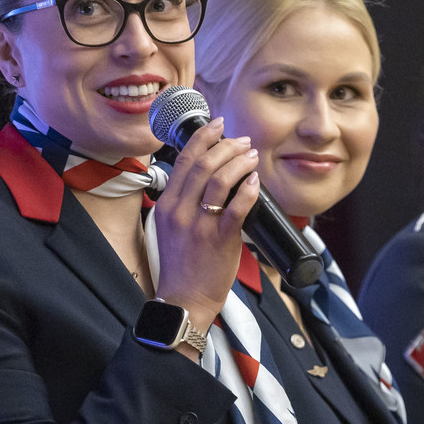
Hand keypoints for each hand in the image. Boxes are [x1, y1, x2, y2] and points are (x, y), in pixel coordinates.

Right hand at [152, 117, 260, 343]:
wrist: (185, 298)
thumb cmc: (182, 264)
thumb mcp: (171, 226)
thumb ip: (183, 201)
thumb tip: (207, 175)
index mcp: (167, 204)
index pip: (184, 160)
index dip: (203, 137)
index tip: (218, 125)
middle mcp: (180, 211)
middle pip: (203, 164)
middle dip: (226, 146)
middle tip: (243, 141)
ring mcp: (199, 225)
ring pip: (220, 180)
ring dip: (239, 162)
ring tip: (252, 156)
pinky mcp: (219, 239)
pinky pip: (236, 207)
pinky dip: (248, 190)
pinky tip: (256, 182)